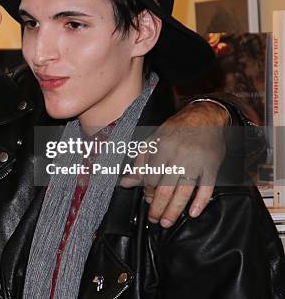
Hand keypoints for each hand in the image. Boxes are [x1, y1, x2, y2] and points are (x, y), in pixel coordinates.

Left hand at [120, 101, 229, 227]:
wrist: (206, 116)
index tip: (148, 200)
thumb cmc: (177, 129)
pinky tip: (193, 213)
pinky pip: (207, 188)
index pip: (151, 178)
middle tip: (155, 219)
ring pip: (184, 192)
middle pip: (165, 188)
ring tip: (167, 222)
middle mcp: (178, 156)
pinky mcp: (212, 166)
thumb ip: (139, 162)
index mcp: (161, 148)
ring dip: (174, 210)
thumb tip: (125, 183)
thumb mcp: (153, 140)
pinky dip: (200, 202)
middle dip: (158, 208)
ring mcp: (196, 162)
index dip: (148, 192)